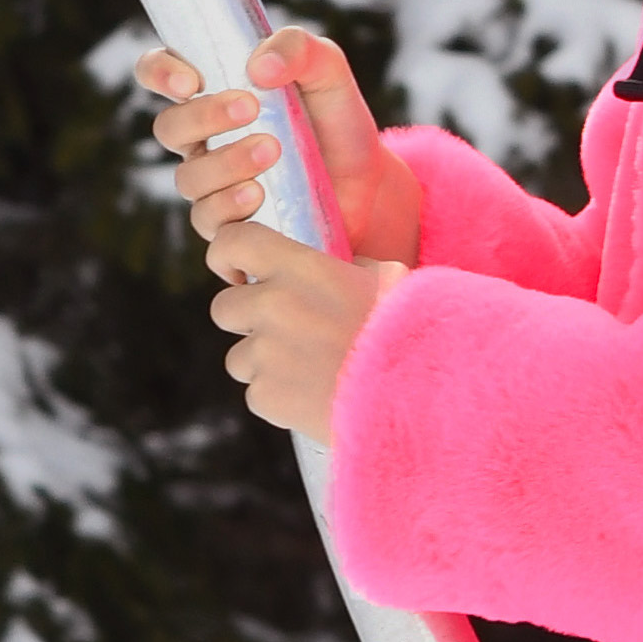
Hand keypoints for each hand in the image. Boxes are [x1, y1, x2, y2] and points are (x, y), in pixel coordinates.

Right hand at [137, 27, 419, 271]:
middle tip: (249, 108)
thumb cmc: (337, 122)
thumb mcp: (328, 72)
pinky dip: (230, 206)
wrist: (369, 185)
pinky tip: (260, 195)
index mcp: (213, 92)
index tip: (191, 80)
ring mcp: (213, 184)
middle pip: (168, 128)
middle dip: (202, 116)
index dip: (159, 72)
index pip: (158, 73)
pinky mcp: (231, 224)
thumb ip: (299, 49)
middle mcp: (204, 139)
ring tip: (272, 151)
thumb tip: (259, 64)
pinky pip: (207, 220)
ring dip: (225, 162)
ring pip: (188, 177)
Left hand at [205, 215, 394, 439]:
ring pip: (239, 357)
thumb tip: (342, 268)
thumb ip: (349, 270)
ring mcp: (266, 353)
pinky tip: (316, 398)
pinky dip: (279, 399)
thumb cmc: (409, 337)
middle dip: (248, 321)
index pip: (234, 242)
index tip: (237, 273)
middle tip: (289, 335)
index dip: (227, 255)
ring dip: (264, 365)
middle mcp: (274, 305)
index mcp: (301, 269)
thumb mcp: (389, 282)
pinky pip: (257, 394)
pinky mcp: (266, 395)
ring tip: (312, 373)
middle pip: (224, 308)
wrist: (418, 398)